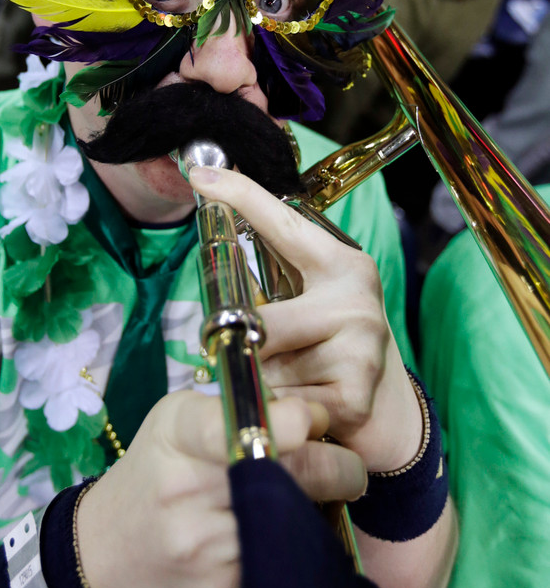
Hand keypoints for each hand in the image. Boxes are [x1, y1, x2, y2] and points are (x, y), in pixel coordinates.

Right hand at [76, 390, 365, 587]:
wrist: (106, 552)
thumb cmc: (155, 470)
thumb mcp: (178, 419)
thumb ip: (238, 405)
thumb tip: (314, 415)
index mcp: (178, 435)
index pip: (239, 424)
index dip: (289, 422)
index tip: (313, 421)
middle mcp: (189, 491)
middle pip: (290, 476)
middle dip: (338, 469)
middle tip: (348, 468)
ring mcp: (207, 550)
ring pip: (297, 522)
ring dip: (319, 510)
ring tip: (315, 500)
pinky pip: (284, 560)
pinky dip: (297, 546)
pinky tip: (285, 534)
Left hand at [189, 165, 422, 472]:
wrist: (387, 412)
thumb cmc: (332, 348)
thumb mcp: (307, 305)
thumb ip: (269, 288)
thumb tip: (224, 250)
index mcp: (341, 263)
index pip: (283, 224)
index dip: (242, 195)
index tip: (201, 172)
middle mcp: (355, 297)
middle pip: (262, 322)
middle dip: (241, 347)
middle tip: (242, 359)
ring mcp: (360, 345)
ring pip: (267, 367)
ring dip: (263, 383)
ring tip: (291, 384)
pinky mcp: (354, 394)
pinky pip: (282, 405)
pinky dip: (279, 415)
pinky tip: (304, 409)